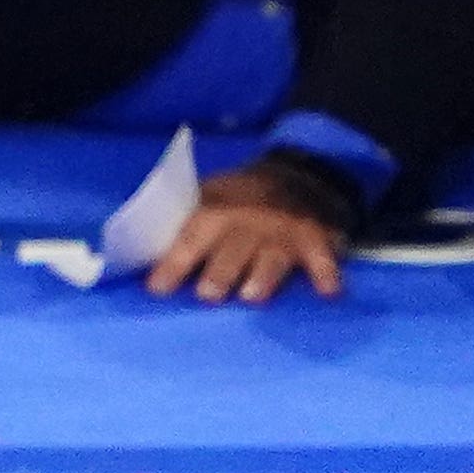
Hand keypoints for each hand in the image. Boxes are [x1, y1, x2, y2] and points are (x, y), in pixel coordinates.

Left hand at [145, 160, 348, 303]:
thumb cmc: (237, 199)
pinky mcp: (314, 241)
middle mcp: (247, 224)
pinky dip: (327, 273)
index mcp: (214, 213)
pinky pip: (322, 259)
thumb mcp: (206, 200)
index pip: (189, 239)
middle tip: (208, 295)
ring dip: (262, 276)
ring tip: (251, 296)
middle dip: (219, 272)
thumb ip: (183, 227)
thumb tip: (143, 259)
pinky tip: (329, 292)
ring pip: (271, 257)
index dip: (173, 264)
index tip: (158, 289)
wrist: (294, 176)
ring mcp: (282, 233)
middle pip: (231, 250)